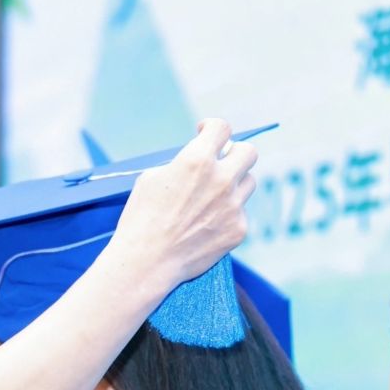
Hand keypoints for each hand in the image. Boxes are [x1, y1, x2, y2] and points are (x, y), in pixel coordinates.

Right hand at [106, 119, 257, 300]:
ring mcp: (233, 206)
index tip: (206, 134)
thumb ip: (182, 163)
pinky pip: (240, 213)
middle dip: (234, 153)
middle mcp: (221, 180)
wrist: (146, 262)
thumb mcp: (152, 179)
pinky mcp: (238, 230)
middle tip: (221, 162)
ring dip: (233, 184)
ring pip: (248, 183)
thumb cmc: (141, 219)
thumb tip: (198, 159)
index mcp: (197, 160)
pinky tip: (206, 226)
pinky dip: (226, 215)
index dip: (213, 128)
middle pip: (248, 152)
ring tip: (211, 198)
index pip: (222, 128)